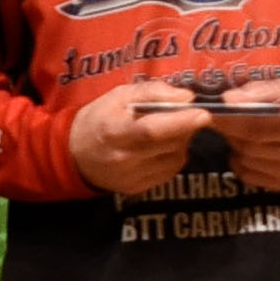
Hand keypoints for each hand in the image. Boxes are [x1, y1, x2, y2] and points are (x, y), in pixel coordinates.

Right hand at [66, 78, 218, 197]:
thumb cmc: (99, 118)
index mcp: (115, 131)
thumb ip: (152, 92)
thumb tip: (186, 97)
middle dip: (186, 127)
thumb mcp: (119, 96)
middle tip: (186, 114)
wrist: (75, 155)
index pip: (152, 130)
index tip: (203, 114)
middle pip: (169, 144)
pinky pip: (170, 171)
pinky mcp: (139, 188)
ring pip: (174, 159)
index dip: (180, 122)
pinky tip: (161, 147)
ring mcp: (132, 177)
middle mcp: (124, 158)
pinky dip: (173, 156)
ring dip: (181, 142)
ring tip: (168, 131)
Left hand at [209, 74, 279, 190]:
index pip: (256, 128)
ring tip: (240, 131)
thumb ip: (261, 91)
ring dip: (236, 144)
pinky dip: (241, 161)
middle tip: (222, 118)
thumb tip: (228, 99)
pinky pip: (249, 175)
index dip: (231, 120)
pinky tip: (247, 148)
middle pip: (248, 145)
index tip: (214, 111)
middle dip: (230, 131)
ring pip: (246, 160)